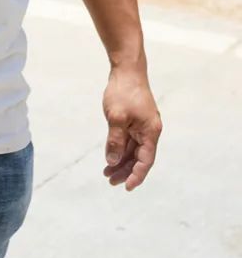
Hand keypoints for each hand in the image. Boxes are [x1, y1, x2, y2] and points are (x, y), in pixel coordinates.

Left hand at [102, 66, 161, 189]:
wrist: (127, 70)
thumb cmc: (123, 92)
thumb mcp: (116, 117)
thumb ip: (115, 140)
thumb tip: (112, 161)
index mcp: (151, 131)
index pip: (145, 161)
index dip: (137, 175)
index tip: (127, 187)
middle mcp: (150, 131)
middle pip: (139, 158)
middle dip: (126, 171)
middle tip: (110, 182)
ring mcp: (143, 126)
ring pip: (133, 151)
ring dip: (121, 162)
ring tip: (107, 174)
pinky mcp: (135, 121)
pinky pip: (129, 141)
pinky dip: (120, 150)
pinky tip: (110, 158)